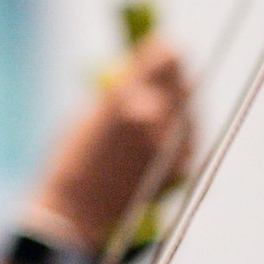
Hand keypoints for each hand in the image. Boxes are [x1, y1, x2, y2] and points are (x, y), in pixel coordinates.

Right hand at [21, 33, 193, 257]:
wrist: (75, 215)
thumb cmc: (73, 162)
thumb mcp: (90, 114)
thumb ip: (122, 88)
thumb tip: (146, 65)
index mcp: (127, 97)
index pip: (165, 56)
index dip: (164, 51)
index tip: (163, 48)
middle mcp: (155, 118)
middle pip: (184, 82)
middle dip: (175, 78)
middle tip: (167, 77)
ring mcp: (171, 145)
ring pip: (190, 113)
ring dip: (178, 110)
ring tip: (154, 121)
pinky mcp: (180, 169)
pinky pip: (188, 142)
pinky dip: (178, 139)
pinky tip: (156, 147)